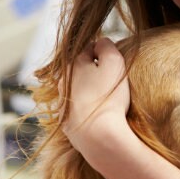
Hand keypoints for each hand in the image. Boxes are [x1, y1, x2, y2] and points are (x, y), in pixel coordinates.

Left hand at [60, 37, 131, 166]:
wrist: (98, 136)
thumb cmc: (108, 97)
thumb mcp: (114, 62)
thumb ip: (107, 46)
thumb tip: (101, 42)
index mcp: (72, 65)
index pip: (89, 49)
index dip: (104, 52)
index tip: (116, 61)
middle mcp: (62, 83)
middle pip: (81, 71)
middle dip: (95, 72)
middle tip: (114, 80)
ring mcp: (63, 105)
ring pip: (78, 91)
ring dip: (90, 91)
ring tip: (108, 100)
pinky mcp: (67, 125)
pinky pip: (79, 111)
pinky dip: (88, 110)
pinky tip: (101, 116)